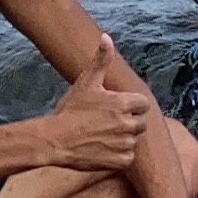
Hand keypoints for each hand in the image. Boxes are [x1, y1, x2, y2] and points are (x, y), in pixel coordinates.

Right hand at [50, 47, 152, 171]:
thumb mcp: (86, 82)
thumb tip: (107, 37)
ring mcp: (124, 144)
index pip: (143, 104)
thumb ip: (101, 60)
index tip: (116, 108)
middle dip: (128, 122)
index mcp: (123, 103)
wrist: (54, 140)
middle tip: (106, 123)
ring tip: (102, 136)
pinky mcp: (120, 161)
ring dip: (122, 139)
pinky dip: (118, 155)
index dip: (131, 105)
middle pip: (140, 123)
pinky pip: (128, 157)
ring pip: (133, 140)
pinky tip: (102, 149)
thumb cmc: (70, 110)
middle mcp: (128, 124)